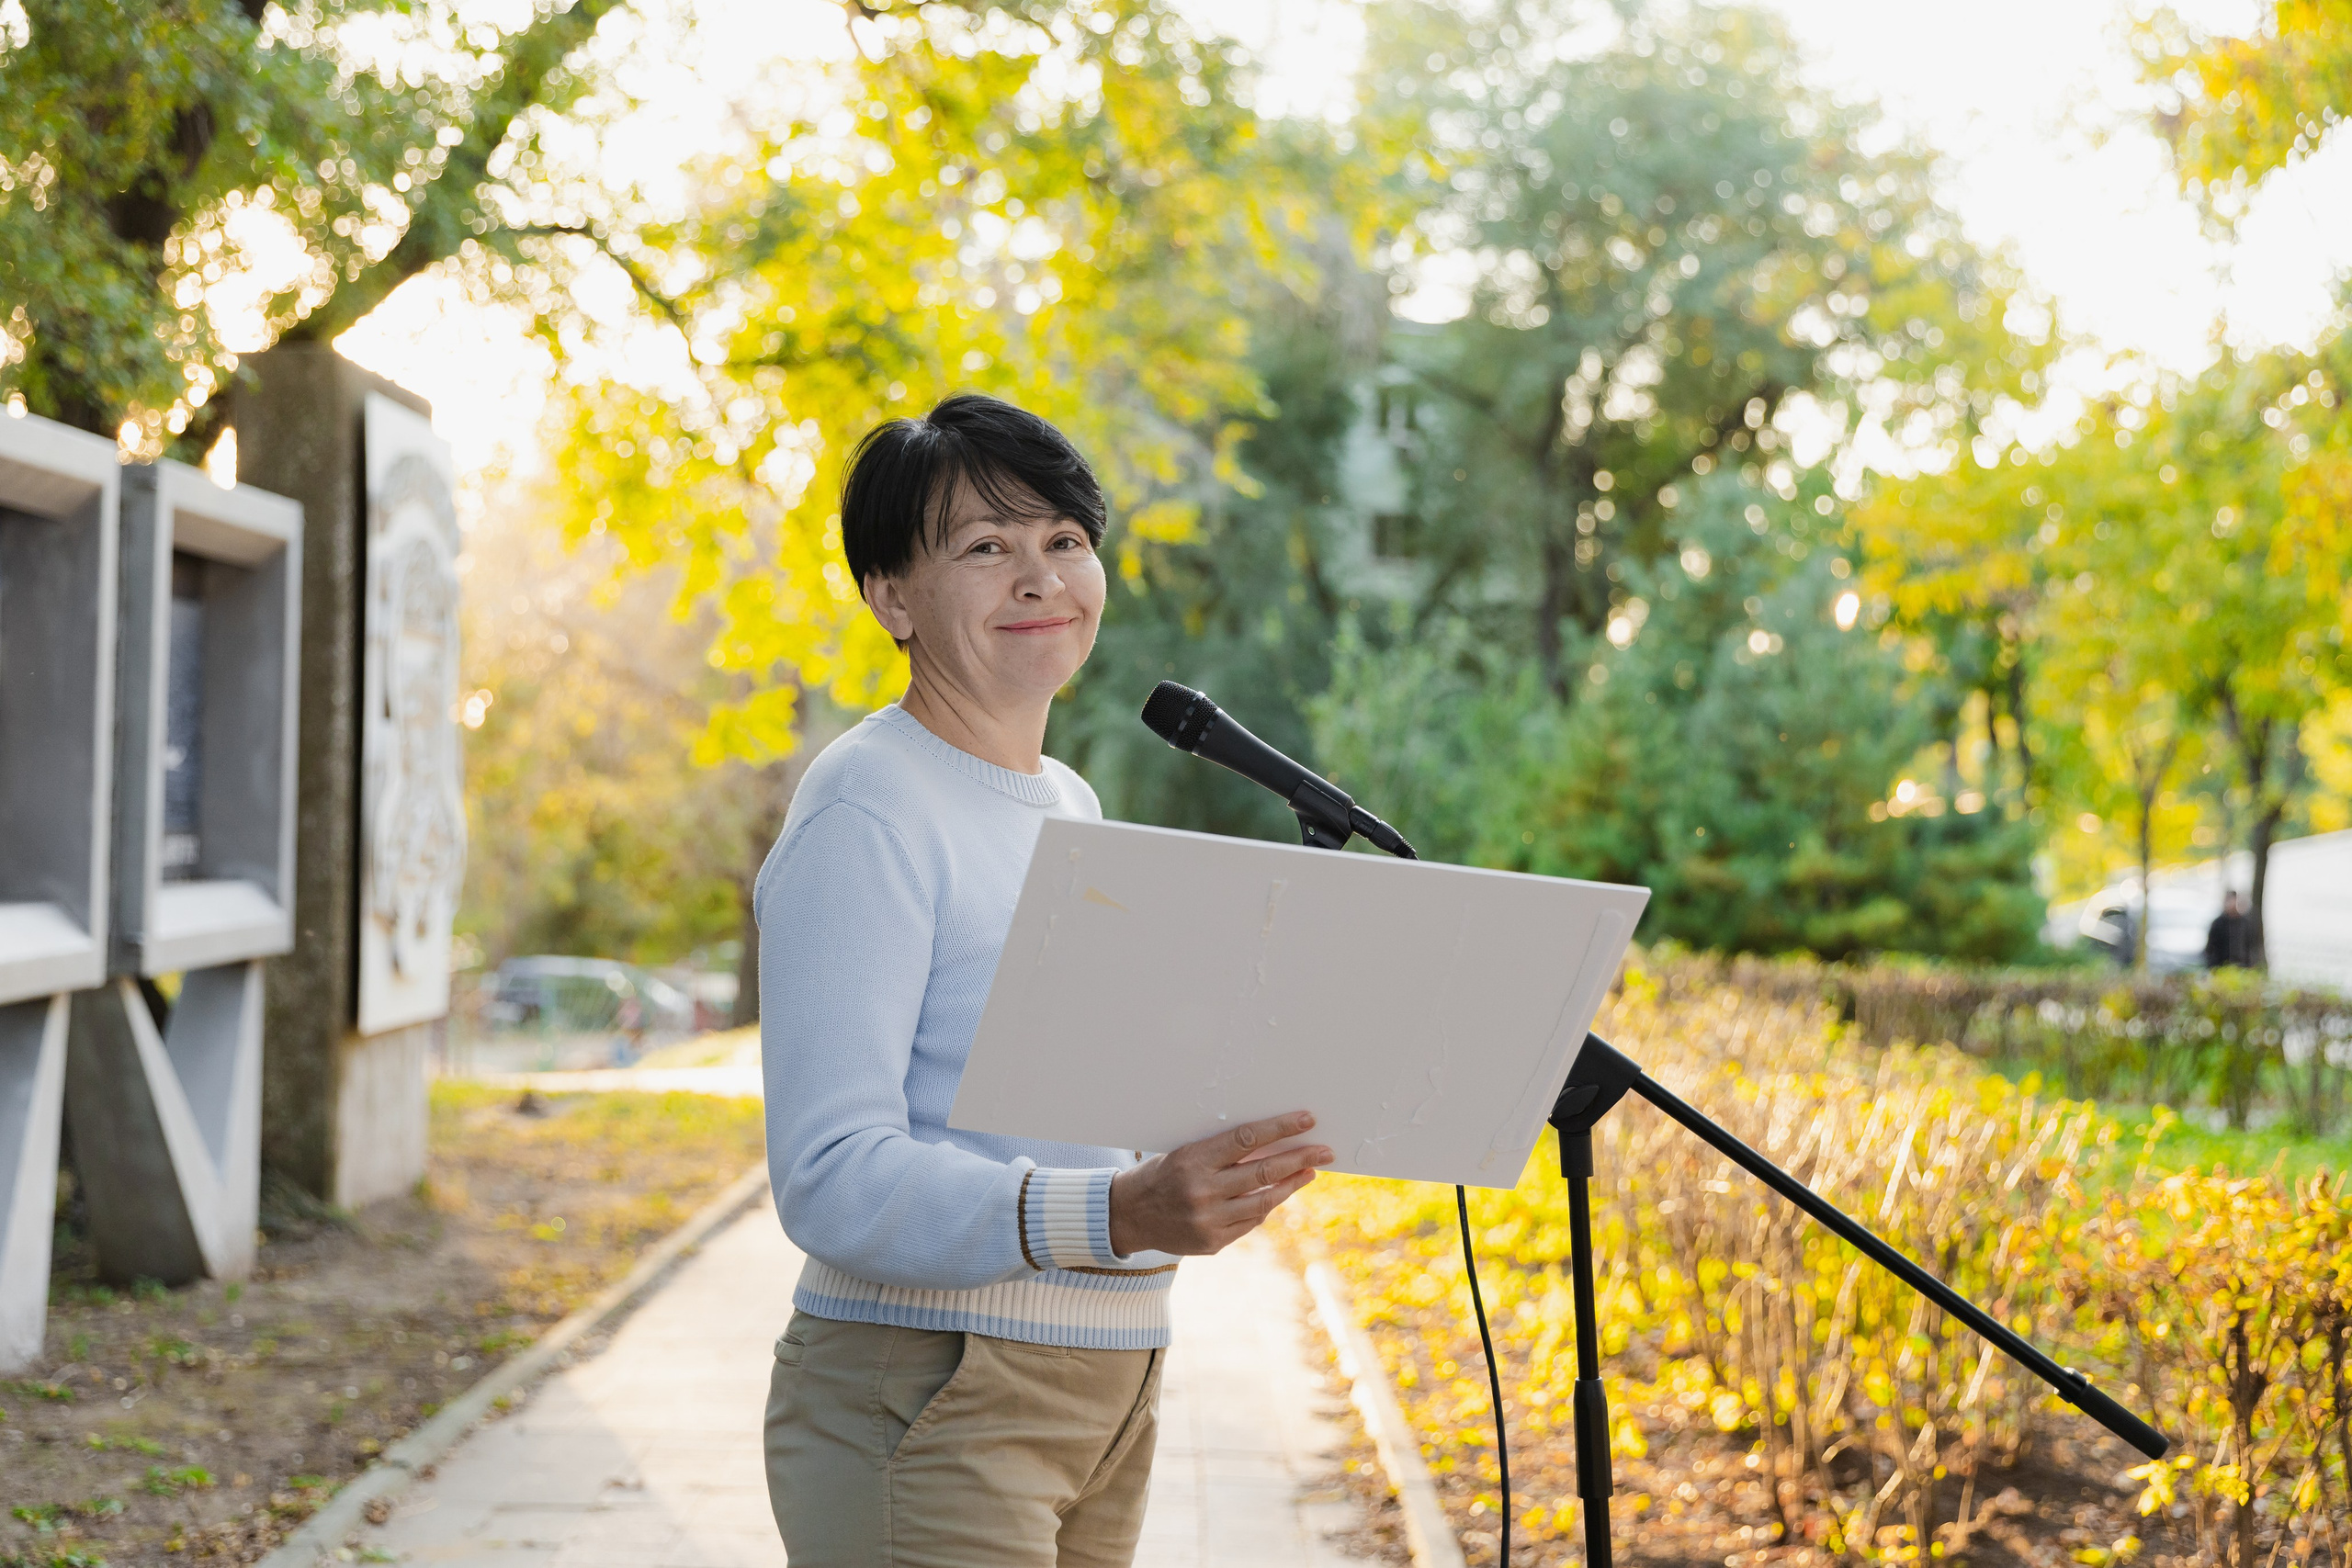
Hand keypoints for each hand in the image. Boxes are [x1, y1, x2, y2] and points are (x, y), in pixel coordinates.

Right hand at [1107, 1112, 1332, 1256]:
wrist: (1128, 1215)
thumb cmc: (1161, 1174)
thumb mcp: (1185, 1152)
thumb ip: (1223, 1152)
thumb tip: (1272, 1143)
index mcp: (1193, 1160)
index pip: (1247, 1139)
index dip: (1281, 1128)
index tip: (1307, 1120)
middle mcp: (1201, 1191)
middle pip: (1263, 1172)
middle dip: (1300, 1158)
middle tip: (1325, 1150)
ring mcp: (1207, 1221)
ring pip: (1263, 1201)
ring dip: (1292, 1184)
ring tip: (1310, 1171)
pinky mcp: (1211, 1243)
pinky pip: (1250, 1223)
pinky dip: (1267, 1207)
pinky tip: (1279, 1194)